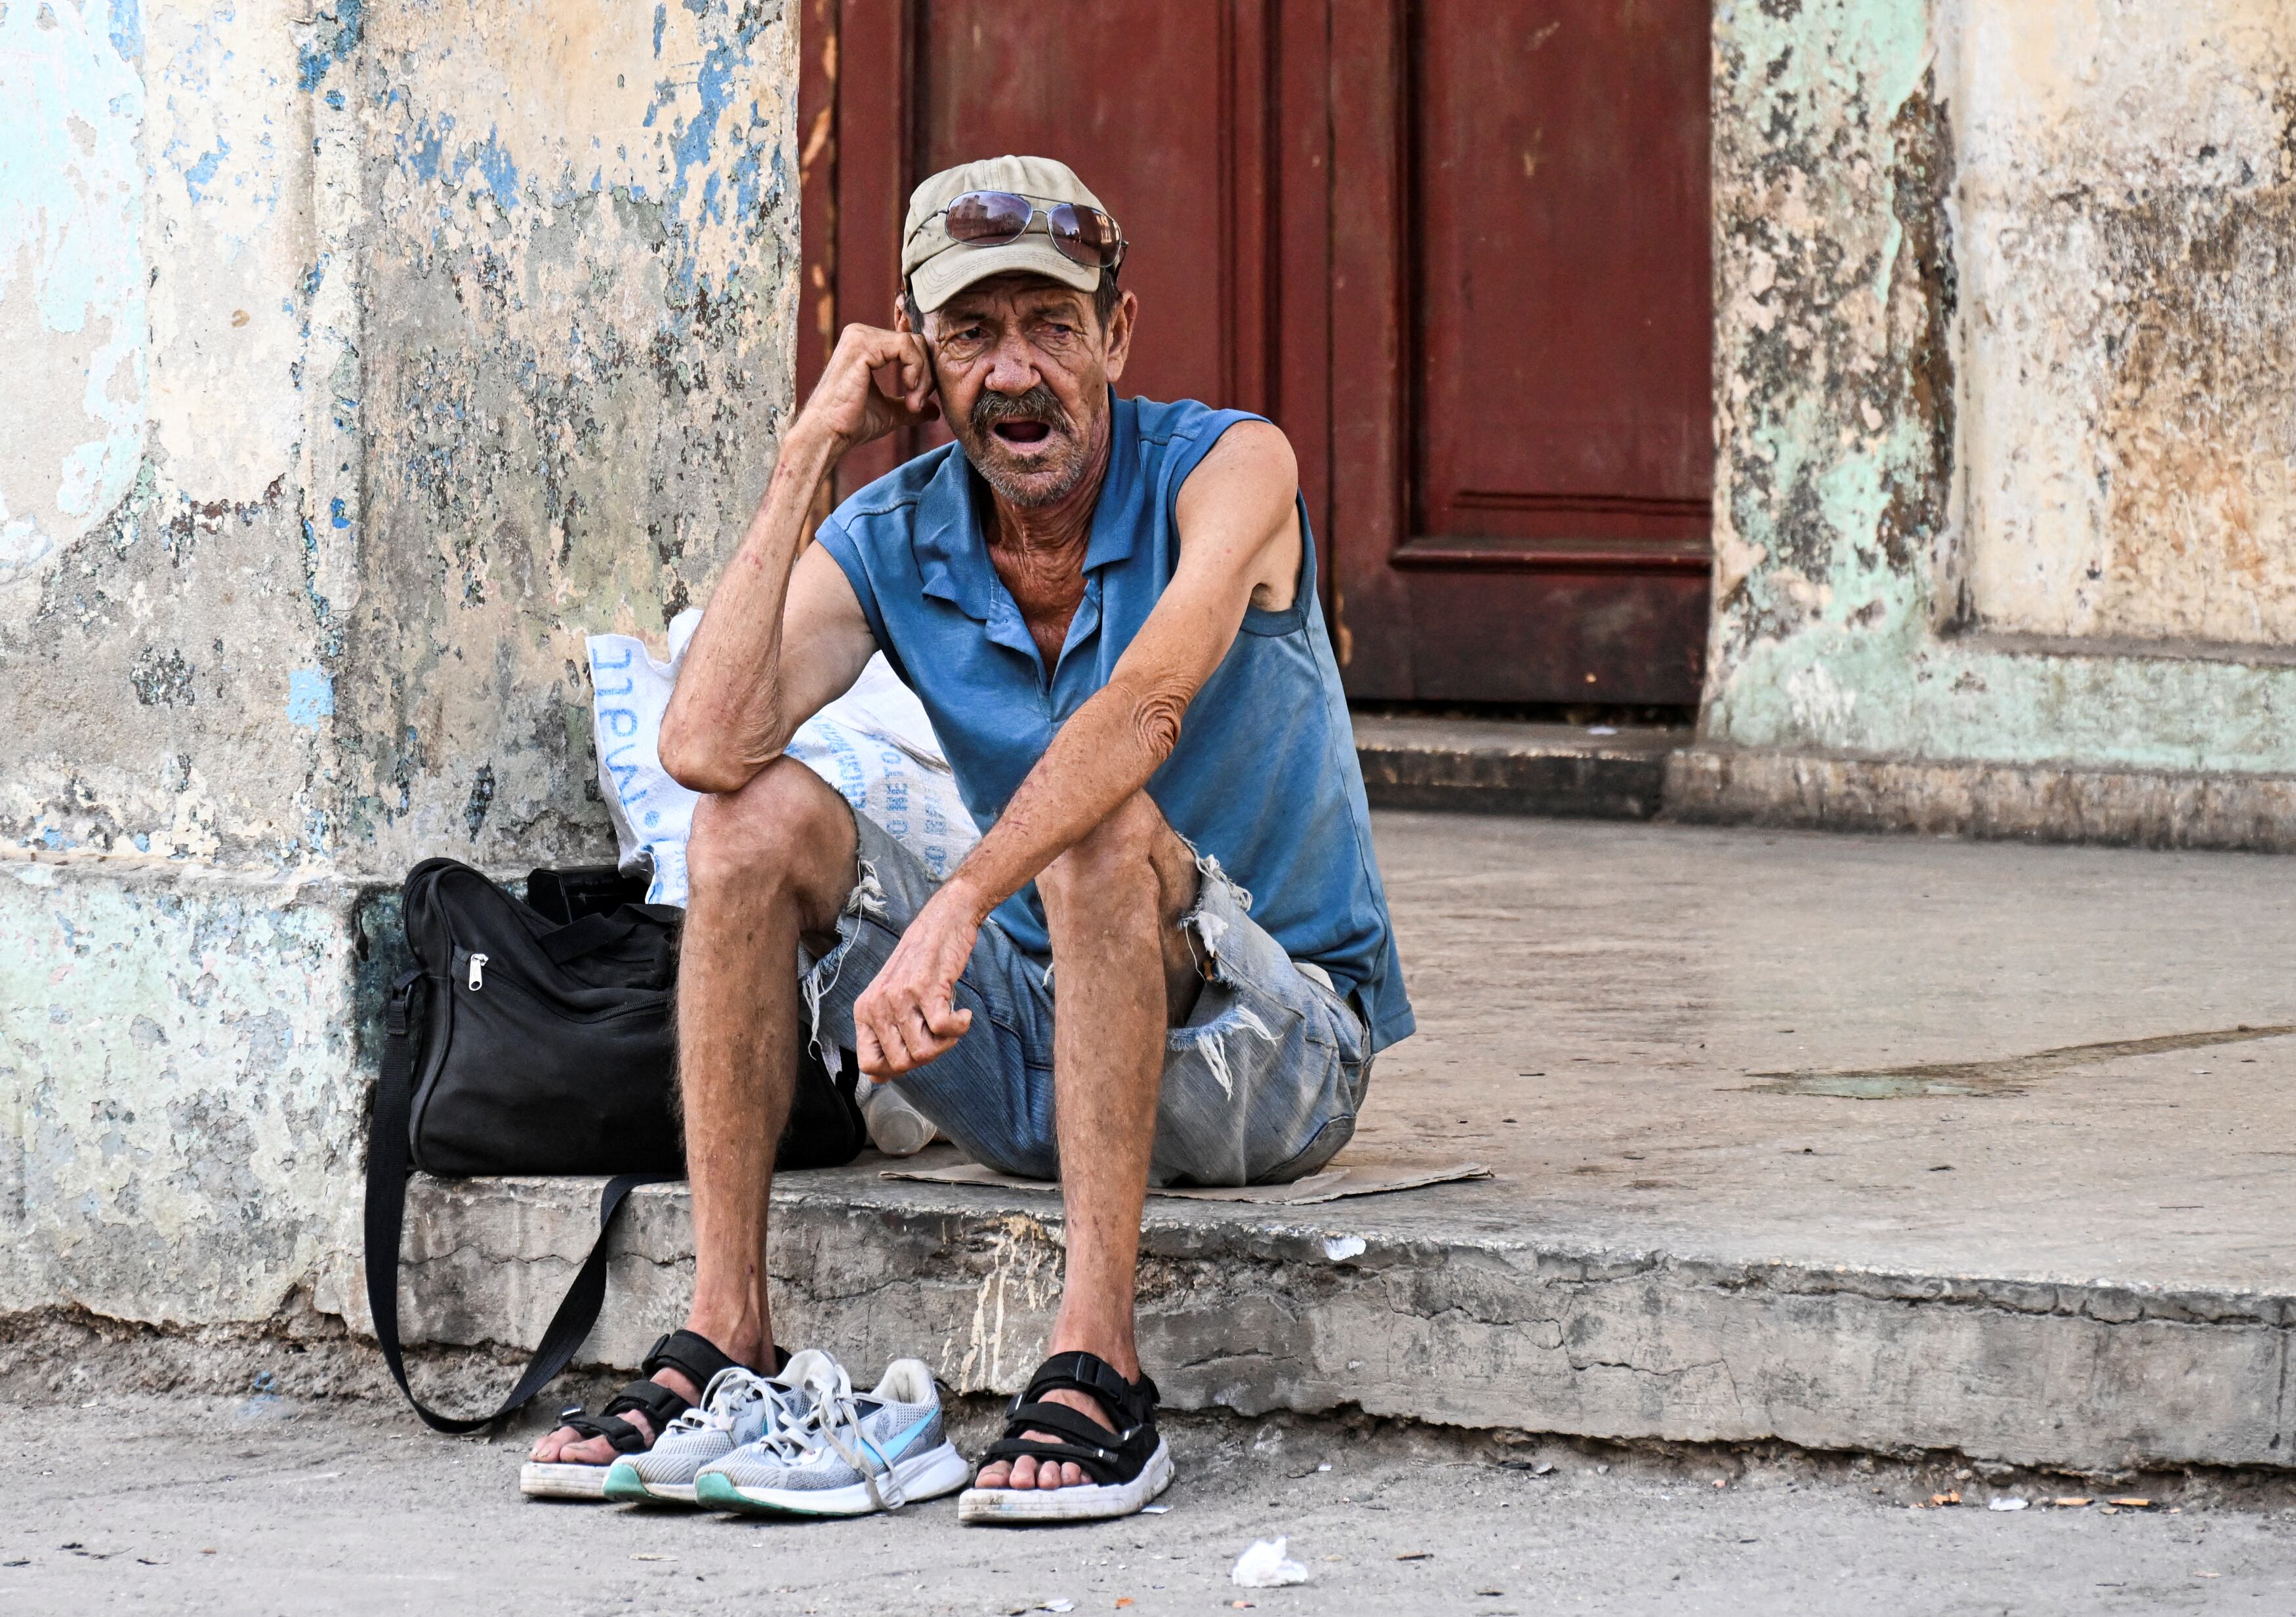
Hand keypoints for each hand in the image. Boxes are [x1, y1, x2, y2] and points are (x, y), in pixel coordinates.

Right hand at [794, 323, 939, 456]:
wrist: (828, 433)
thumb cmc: (851, 424)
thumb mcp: (890, 412)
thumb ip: (911, 406)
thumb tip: (934, 411)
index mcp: (866, 345)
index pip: (910, 346)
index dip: (924, 372)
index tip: (920, 402)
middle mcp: (861, 334)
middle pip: (915, 341)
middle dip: (926, 374)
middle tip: (919, 404)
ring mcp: (860, 336)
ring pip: (913, 343)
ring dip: (922, 376)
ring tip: (914, 403)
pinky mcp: (862, 345)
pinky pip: (906, 346)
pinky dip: (916, 370)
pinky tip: (909, 391)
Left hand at [852, 888, 978, 1076]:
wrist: (942, 923)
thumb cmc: (921, 964)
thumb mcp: (891, 1000)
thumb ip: (885, 1037)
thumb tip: (879, 1079)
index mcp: (865, 1011)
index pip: (869, 1064)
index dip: (896, 1069)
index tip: (916, 1051)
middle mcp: (877, 1006)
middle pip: (902, 1064)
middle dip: (928, 1056)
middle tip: (939, 1033)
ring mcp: (899, 998)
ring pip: (924, 1052)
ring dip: (947, 1042)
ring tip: (951, 1019)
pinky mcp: (924, 989)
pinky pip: (944, 1030)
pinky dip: (960, 1027)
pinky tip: (963, 1013)